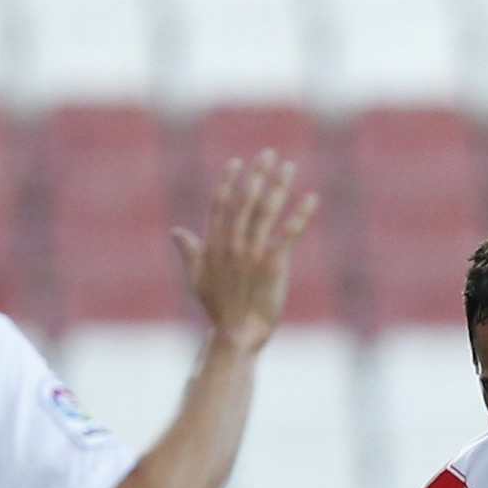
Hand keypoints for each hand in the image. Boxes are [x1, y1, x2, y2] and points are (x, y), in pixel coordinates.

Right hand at [174, 152, 318, 354]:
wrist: (237, 334)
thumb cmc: (218, 308)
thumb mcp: (197, 278)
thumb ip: (188, 252)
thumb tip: (176, 231)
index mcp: (214, 245)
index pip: (220, 204)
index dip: (229, 182)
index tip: (237, 163)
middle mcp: (232, 244)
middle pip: (245, 200)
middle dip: (257, 174)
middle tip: (268, 154)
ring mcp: (252, 253)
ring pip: (266, 211)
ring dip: (279, 185)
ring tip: (288, 166)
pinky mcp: (273, 264)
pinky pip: (289, 233)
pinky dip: (301, 215)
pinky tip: (311, 198)